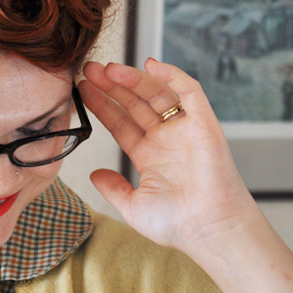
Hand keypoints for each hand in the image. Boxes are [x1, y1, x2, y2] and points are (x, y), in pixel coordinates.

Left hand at [79, 58, 257, 251]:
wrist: (209, 229)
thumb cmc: (177, 224)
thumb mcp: (133, 206)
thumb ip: (113, 188)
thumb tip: (94, 174)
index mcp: (149, 155)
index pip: (120, 122)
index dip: (102, 105)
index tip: (82, 89)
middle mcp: (166, 139)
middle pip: (134, 103)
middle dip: (112, 86)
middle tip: (90, 69)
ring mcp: (184, 129)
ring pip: (156, 93)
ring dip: (133, 78)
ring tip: (108, 68)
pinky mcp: (204, 122)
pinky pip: (189, 91)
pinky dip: (172, 75)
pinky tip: (150, 64)